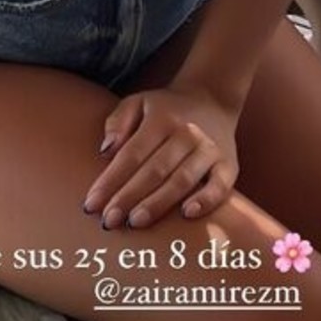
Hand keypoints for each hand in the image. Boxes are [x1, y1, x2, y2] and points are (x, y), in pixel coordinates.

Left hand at [83, 86, 239, 228]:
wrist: (212, 98)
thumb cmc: (166, 109)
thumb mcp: (137, 103)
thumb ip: (118, 123)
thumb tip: (104, 152)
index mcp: (160, 119)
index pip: (131, 154)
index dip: (110, 180)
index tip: (91, 204)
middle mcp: (186, 133)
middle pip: (154, 170)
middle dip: (128, 197)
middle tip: (109, 220)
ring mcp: (209, 150)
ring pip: (181, 180)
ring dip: (158, 203)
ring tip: (135, 222)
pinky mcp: (229, 165)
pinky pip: (220, 186)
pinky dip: (205, 200)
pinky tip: (187, 215)